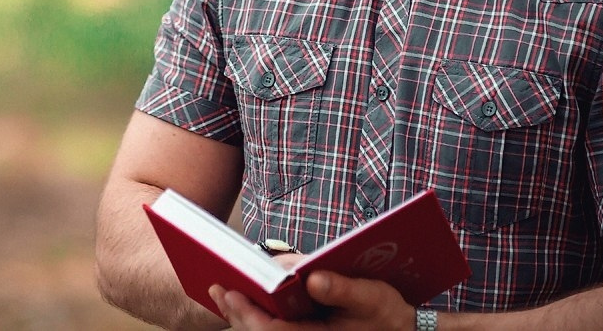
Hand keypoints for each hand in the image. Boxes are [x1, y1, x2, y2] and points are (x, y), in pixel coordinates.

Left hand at [209, 270, 416, 329]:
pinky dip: (258, 317)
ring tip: (222, 293)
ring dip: (244, 316)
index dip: (249, 314)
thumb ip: (342, 289)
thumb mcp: (371, 297)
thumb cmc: (387, 314)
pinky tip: (245, 301)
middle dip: (238, 313)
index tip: (230, 293)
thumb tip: (310, 277)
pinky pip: (277, 330)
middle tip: (216, 289)